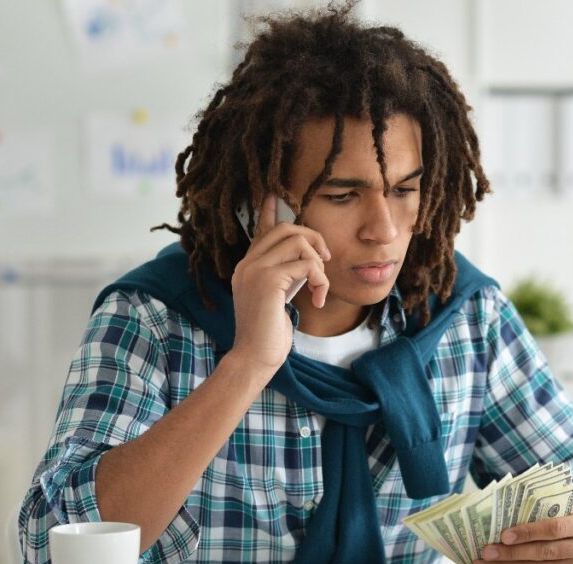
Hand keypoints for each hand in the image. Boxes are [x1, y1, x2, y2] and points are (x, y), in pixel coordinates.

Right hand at [229, 194, 330, 373]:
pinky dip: (321, 281)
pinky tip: (318, 300)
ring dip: (319, 263)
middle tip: (325, 263)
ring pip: (298, 240)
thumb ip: (284, 277)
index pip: (261, 230)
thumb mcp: (277, 299)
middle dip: (314, 239)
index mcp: (247, 266)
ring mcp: (255, 270)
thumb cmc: (269, 334)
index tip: (275, 196)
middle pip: (286, 228)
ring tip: (320, 287)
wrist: (255, 358)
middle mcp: (247, 263)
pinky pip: (307, 264)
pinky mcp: (268, 280)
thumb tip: (305, 262)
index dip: (269, 211)